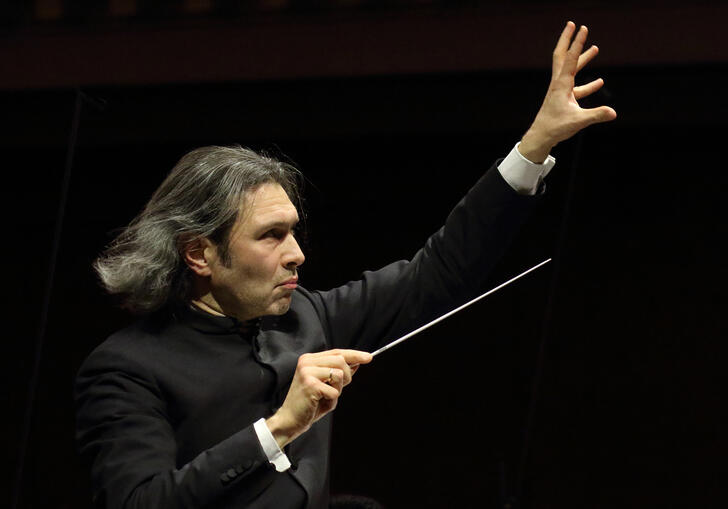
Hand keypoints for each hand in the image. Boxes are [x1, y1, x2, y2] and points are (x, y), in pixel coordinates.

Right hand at [265, 349, 371, 447]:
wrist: (290, 419)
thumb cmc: (309, 403)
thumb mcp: (327, 385)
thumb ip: (339, 373)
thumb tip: (357, 362)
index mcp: (310, 359)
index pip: (337, 352)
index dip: (354, 354)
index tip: (369, 357)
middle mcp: (307, 362)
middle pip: (341, 360)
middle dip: (348, 376)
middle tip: (338, 389)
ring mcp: (307, 372)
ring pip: (340, 374)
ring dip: (339, 389)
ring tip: (326, 396)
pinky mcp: (310, 384)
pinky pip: (334, 391)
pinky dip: (332, 400)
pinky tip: (320, 403)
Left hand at [519, 21, 616, 162]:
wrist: (540, 137)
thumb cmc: (555, 128)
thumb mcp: (578, 121)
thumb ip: (596, 115)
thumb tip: (613, 113)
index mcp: (561, 85)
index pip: (570, 58)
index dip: (577, 43)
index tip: (583, 28)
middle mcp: (559, 84)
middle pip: (562, 56)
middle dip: (568, 40)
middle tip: (573, 25)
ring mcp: (560, 91)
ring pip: (571, 70)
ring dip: (583, 59)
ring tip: (595, 48)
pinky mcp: (563, 99)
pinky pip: (577, 87)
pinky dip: (587, 84)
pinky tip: (600, 81)